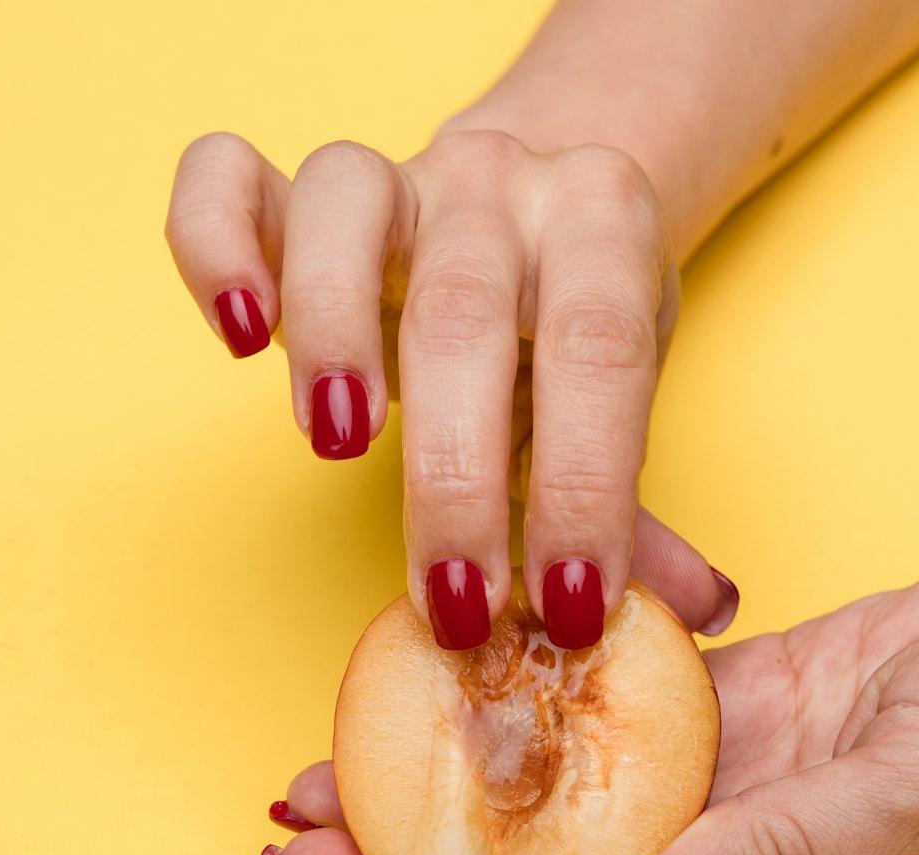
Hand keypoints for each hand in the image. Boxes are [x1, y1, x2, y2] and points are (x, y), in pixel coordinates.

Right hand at [166, 130, 738, 642]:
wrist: (545, 206)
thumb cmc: (578, 330)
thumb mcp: (623, 406)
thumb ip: (640, 510)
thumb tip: (703, 613)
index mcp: (604, 231)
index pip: (601, 359)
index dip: (586, 490)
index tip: (567, 613)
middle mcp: (504, 186)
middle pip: (466, 314)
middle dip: (458, 479)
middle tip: (457, 605)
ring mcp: (402, 176)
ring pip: (346, 209)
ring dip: (331, 330)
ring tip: (339, 445)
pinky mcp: (306, 189)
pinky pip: (231, 180)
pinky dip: (215, 247)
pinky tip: (241, 336)